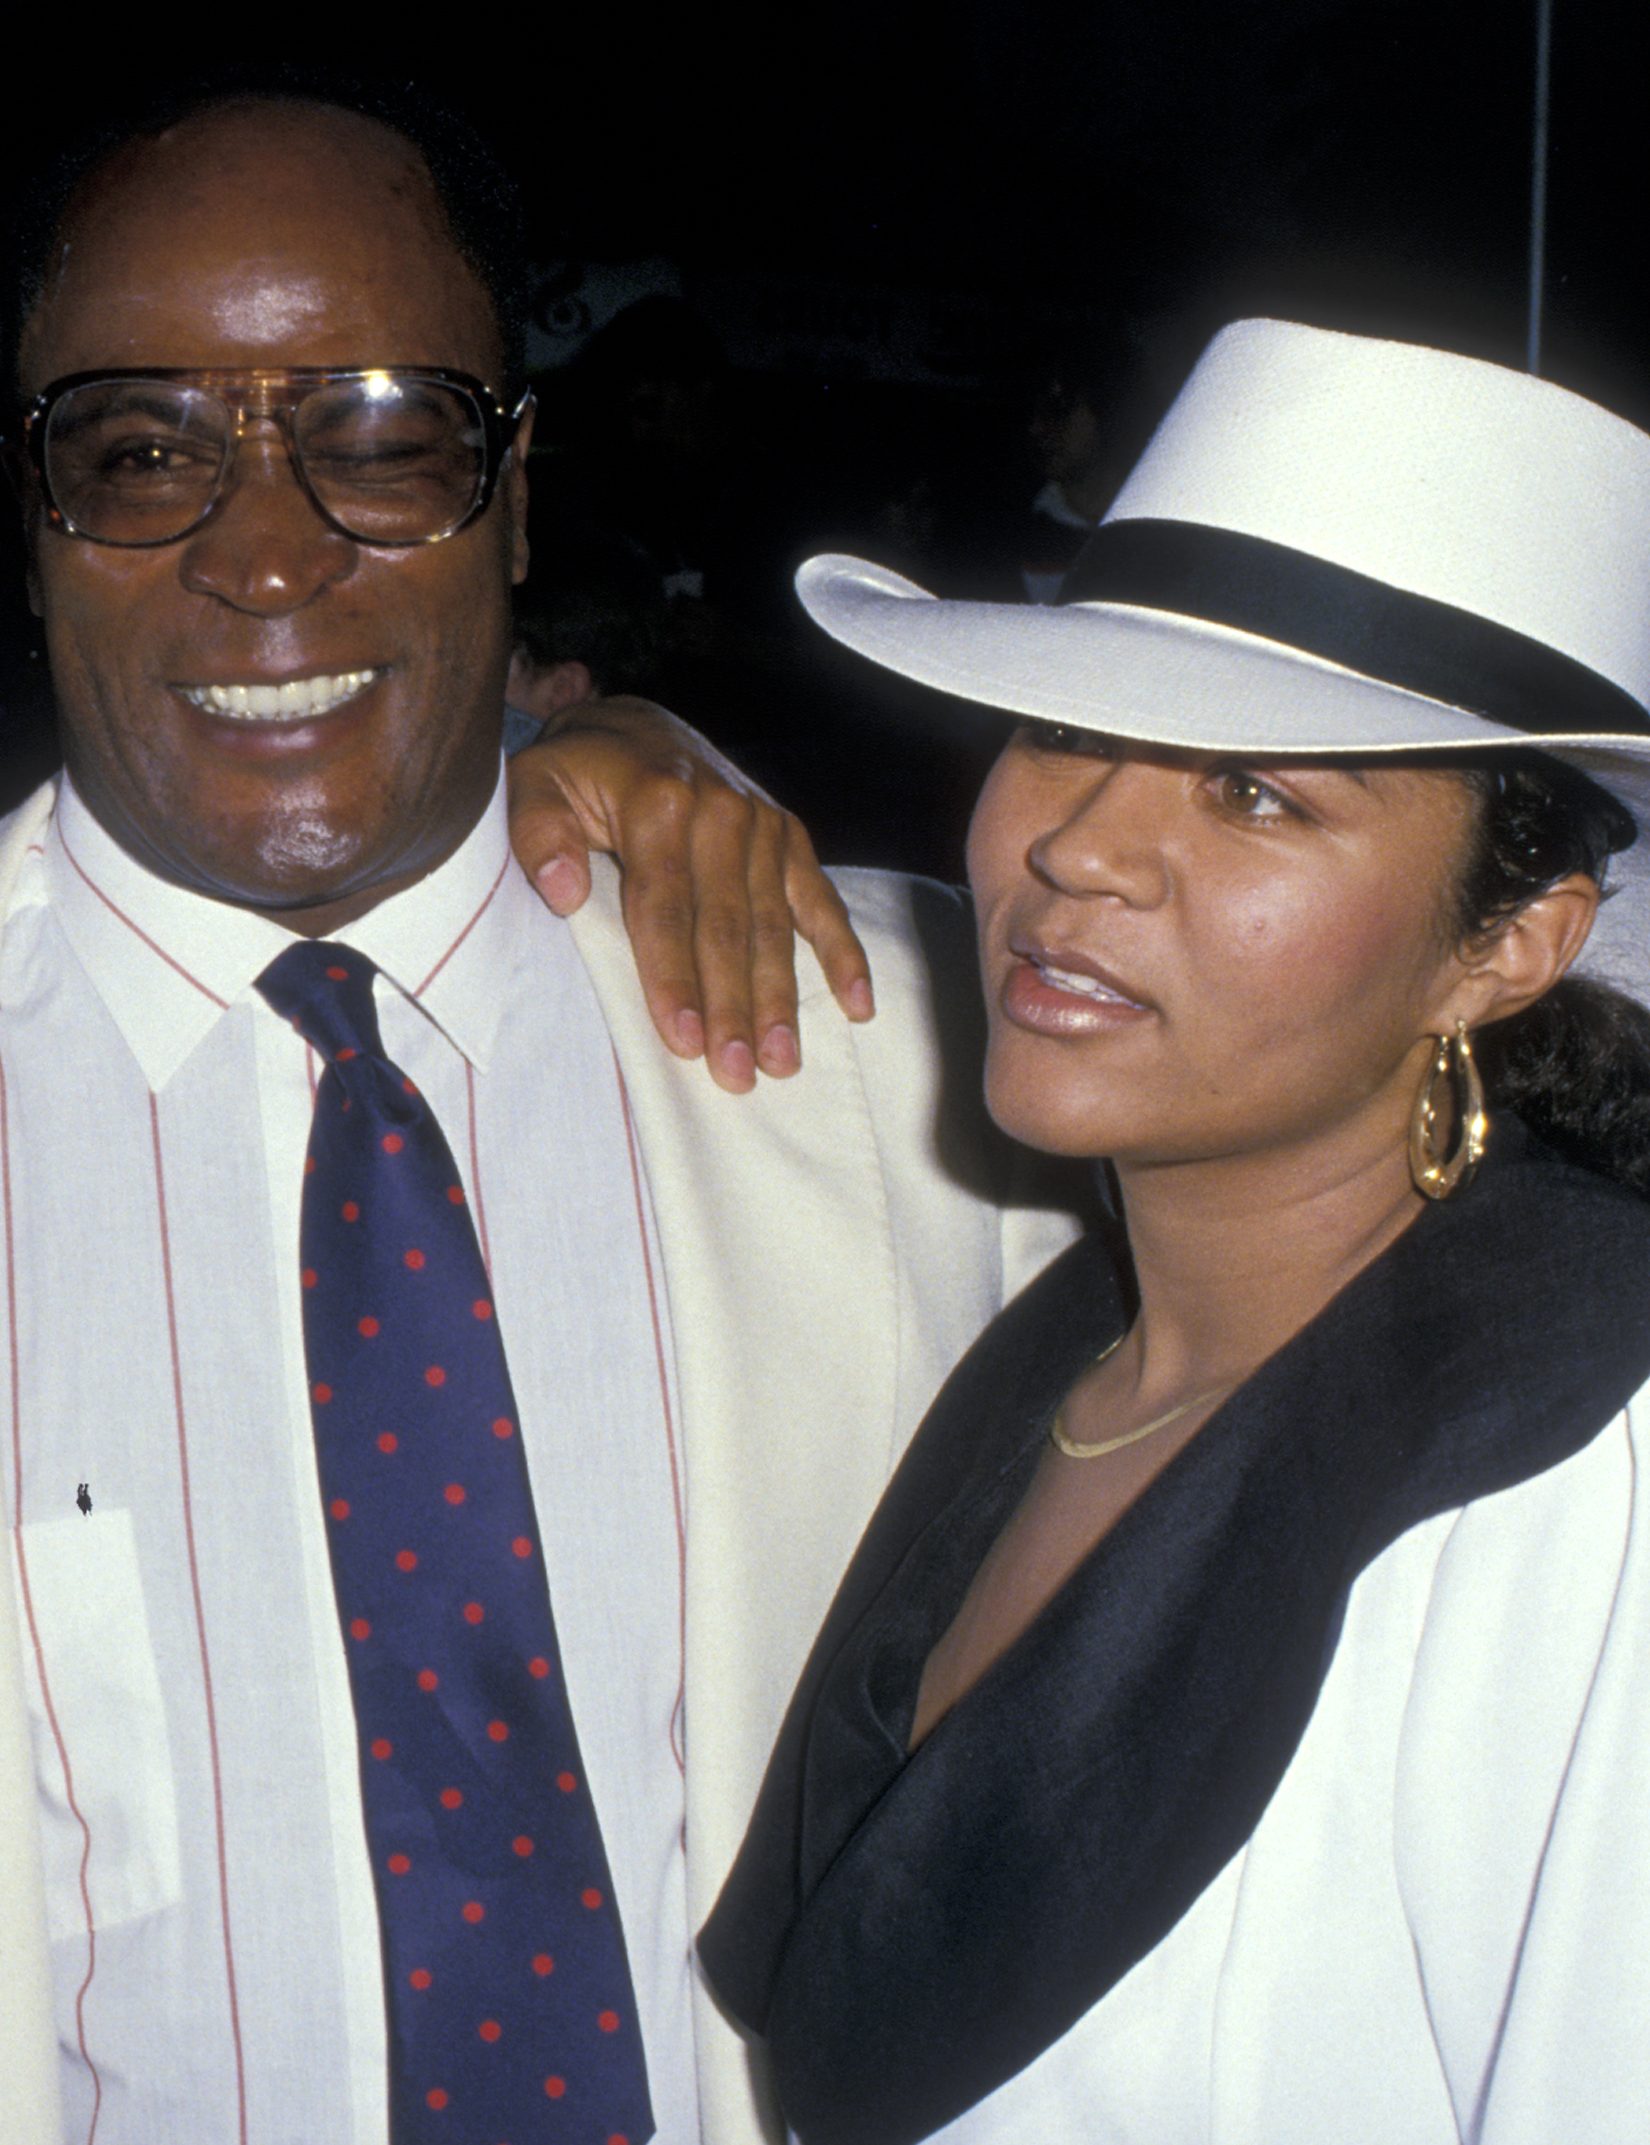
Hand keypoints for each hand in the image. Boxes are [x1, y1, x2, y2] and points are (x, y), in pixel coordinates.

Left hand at [506, 698, 874, 1091]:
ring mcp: (762, 824)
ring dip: (782, 997)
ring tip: (783, 1061)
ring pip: (774, 925)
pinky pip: (821, 900)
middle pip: (728, 927)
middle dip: (734, 1006)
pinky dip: (844, 953)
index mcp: (658, 802)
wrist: (632, 725)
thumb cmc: (576, 775)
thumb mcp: (533, 788)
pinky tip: (857, 1005)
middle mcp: (720, 811)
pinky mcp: (788, 835)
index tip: (683, 1040)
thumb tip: (564, 892)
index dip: (674, 978)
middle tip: (738, 1073)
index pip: (666, 907)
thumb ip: (539, 836)